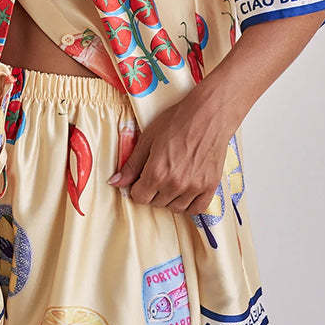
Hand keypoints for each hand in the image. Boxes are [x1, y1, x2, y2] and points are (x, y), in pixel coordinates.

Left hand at [108, 89, 231, 213]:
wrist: (209, 115)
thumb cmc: (177, 121)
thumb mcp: (148, 139)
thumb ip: (132, 164)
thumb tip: (115, 182)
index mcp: (157, 173)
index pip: (139, 197)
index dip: (137, 187)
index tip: (142, 177)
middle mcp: (175, 184)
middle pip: (155, 203)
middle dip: (152, 191)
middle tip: (159, 173)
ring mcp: (194, 187)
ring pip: (174, 208)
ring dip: (169, 197)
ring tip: (172, 179)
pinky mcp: (210, 187)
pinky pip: (196, 209)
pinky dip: (189, 204)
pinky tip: (185, 190)